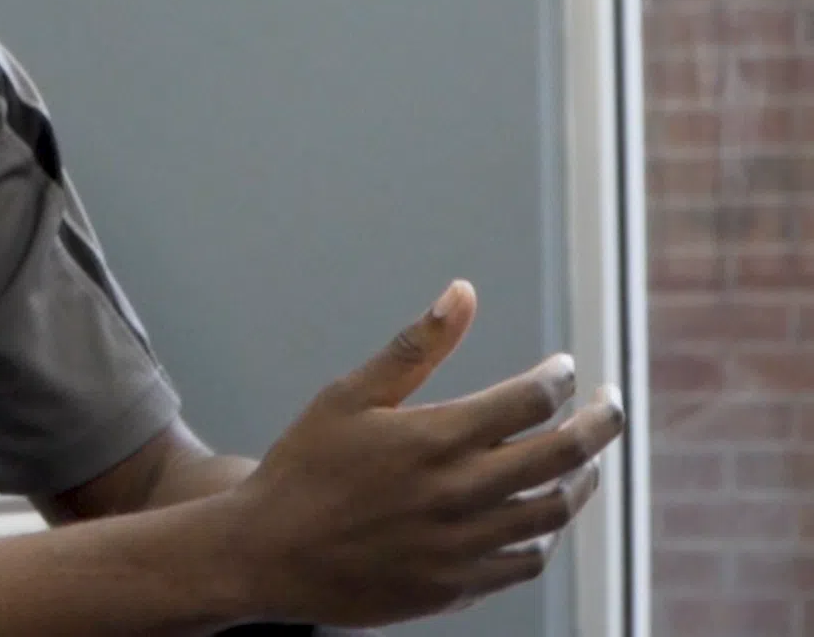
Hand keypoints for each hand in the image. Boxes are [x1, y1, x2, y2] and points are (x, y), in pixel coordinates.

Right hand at [215, 281, 624, 627]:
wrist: (268, 554)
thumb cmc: (303, 467)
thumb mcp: (347, 396)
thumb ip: (414, 347)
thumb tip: (462, 293)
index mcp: (435, 438)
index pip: (531, 400)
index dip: (559, 378)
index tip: (565, 369)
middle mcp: (460, 492)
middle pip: (564, 454)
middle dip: (601, 423)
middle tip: (612, 405)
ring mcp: (465, 545)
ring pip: (555, 510)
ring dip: (582, 478)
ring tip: (585, 459)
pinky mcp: (460, 586)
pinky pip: (527, 559)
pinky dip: (547, 532)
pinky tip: (541, 512)